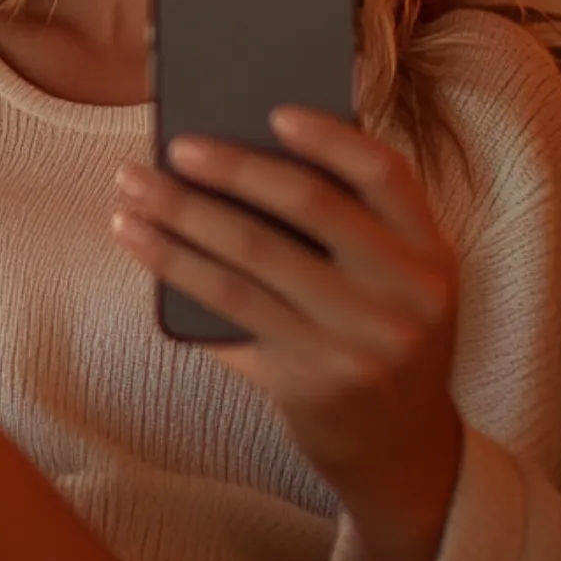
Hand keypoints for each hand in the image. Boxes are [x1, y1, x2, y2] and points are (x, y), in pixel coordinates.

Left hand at [111, 106, 462, 560]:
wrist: (402, 449)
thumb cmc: (386, 336)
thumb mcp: (404, 281)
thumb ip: (360, 224)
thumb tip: (259, 148)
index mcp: (429, 254)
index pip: (384, 173)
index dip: (328, 138)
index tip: (272, 111)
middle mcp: (400, 298)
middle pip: (301, 209)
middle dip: (225, 172)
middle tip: (169, 151)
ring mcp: (353, 345)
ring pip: (246, 267)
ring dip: (178, 227)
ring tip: (131, 202)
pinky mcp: (305, 385)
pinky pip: (228, 322)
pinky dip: (182, 282)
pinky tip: (147, 254)